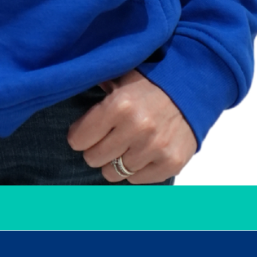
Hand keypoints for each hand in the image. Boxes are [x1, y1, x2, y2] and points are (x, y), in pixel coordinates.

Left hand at [67, 69, 196, 183]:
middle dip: (95, 149)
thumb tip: (63, 87)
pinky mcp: (171, 163)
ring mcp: (155, 148)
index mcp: (120, 104)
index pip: (79, 139)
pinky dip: (136, 169)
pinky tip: (141, 153)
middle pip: (93, 159)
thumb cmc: (151, 82)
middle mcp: (137, 127)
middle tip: (106, 139)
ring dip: (116, 160)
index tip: (84, 133)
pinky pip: (137, 180)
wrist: (193, 87)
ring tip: (125, 145)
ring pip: (114, 172)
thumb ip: (96, 87)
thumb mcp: (121, 76)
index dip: (80, 136)